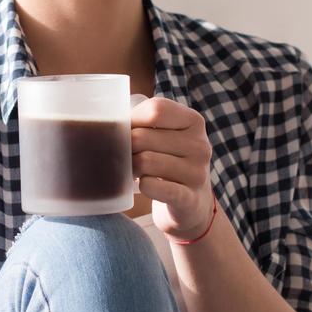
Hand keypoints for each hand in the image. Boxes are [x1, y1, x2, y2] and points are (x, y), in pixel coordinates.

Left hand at [129, 94, 214, 240]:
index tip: (129, 131)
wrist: (191, 202)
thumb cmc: (169, 159)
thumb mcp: (167, 133)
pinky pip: (152, 186)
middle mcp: (200, 146)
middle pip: (142, 137)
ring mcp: (197, 173)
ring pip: (144, 161)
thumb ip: (144, 120)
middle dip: (126, 147)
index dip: (133, 120)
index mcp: (194, 121)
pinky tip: (145, 185)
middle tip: (128, 155)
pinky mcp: (188, 198)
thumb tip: (111, 121)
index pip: (155, 110)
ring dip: (131, 167)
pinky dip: (143, 185)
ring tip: (135, 170)